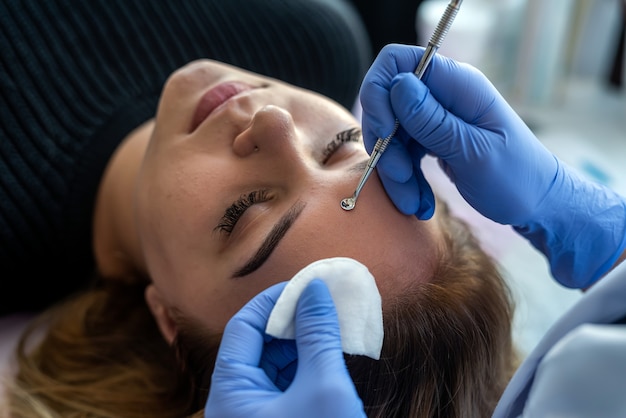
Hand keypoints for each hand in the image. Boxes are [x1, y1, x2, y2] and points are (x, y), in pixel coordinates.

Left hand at [204, 280, 365, 417]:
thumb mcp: (324, 389)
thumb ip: (318, 335)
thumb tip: (316, 289)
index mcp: (230, 394)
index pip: (243, 327)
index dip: (274, 300)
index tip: (308, 286)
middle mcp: (236, 402)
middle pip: (257, 344)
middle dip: (292, 321)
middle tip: (325, 302)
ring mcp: (256, 415)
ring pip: (273, 364)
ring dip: (302, 342)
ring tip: (332, 324)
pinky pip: (286, 384)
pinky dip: (307, 365)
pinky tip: (331, 353)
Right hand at [360, 43, 625, 287]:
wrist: (537, 204)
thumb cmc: (516, 178)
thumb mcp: (473, 152)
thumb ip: (433, 121)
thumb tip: (397, 85)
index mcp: (457, 85)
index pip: (398, 63)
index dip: (380, 93)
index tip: (385, 133)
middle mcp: (444, 95)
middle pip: (387, 104)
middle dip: (385, 144)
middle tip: (401, 178)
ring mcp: (437, 118)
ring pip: (391, 134)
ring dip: (393, 170)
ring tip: (413, 202)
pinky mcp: (433, 140)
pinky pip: (402, 152)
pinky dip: (404, 178)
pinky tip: (418, 201)